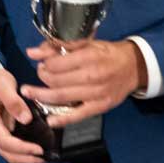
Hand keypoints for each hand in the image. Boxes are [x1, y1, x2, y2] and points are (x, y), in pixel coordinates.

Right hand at [0, 67, 44, 162]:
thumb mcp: (3, 85)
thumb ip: (13, 101)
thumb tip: (26, 119)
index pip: (5, 142)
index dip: (23, 149)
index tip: (39, 150)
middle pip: (7, 152)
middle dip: (26, 158)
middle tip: (46, 157)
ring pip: (8, 154)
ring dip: (25, 157)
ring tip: (43, 156)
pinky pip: (9, 148)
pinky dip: (22, 152)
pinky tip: (34, 149)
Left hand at [21, 39, 145, 127]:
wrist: (134, 67)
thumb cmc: (107, 53)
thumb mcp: (87, 42)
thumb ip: (59, 46)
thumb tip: (32, 52)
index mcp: (89, 57)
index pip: (56, 64)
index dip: (44, 63)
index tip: (42, 62)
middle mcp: (93, 76)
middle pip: (56, 81)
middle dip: (42, 77)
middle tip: (40, 73)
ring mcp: (97, 94)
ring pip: (61, 97)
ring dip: (41, 96)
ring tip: (29, 92)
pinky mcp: (100, 107)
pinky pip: (78, 115)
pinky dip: (62, 119)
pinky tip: (49, 120)